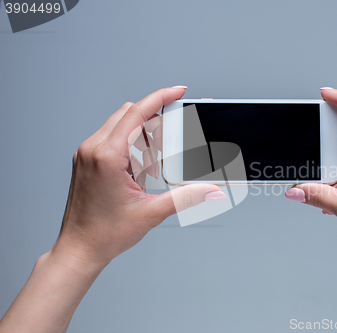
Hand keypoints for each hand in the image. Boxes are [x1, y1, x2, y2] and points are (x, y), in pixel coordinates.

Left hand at [53, 86, 225, 267]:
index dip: (160, 98)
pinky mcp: (86, 161)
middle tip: (170, 142)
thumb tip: (211, 190)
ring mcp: (86, 155)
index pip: (136, 113)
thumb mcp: (152, 212)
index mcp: (107, 156)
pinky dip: (130, 147)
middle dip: (153, 122)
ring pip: (120, 126)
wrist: (79, 249)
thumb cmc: (104, 233)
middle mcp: (92, 150)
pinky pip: (111, 140)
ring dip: (142, 138)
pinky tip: (139, 172)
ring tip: (151, 168)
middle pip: (129, 115)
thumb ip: (187, 197)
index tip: (177, 92)